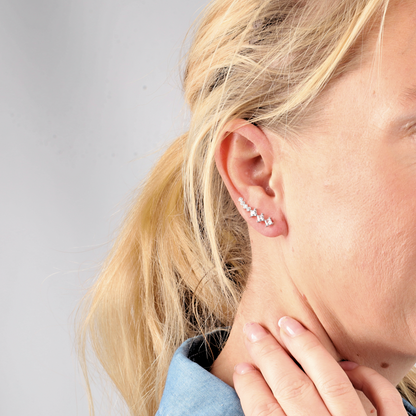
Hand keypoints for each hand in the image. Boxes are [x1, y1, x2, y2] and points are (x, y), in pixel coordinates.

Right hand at [233, 317, 406, 415]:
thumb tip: (254, 405)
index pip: (266, 415)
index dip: (250, 387)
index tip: (241, 367)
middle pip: (294, 390)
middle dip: (270, 355)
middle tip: (253, 329)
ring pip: (333, 383)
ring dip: (307, 349)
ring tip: (286, 324)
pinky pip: (383, 399)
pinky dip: (366, 378)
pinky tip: (346, 364)